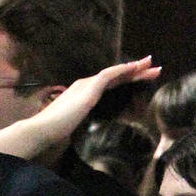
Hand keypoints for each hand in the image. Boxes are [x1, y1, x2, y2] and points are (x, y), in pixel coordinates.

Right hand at [0, 58, 160, 163]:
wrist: (43, 129)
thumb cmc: (55, 130)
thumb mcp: (73, 124)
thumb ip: (80, 121)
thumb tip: (84, 129)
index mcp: (82, 92)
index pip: (108, 83)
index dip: (125, 79)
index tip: (140, 77)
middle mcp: (84, 84)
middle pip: (115, 76)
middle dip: (135, 71)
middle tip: (152, 66)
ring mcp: (86, 86)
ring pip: (115, 73)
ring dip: (134, 69)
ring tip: (150, 64)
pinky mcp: (88, 90)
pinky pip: (108, 75)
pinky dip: (122, 70)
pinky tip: (134, 68)